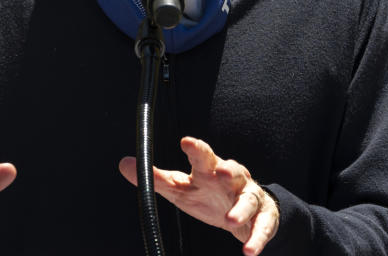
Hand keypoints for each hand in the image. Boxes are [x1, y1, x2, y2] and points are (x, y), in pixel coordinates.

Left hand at [119, 136, 278, 255]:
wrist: (243, 212)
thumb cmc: (208, 195)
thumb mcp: (180, 188)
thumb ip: (155, 178)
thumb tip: (124, 164)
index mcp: (210, 170)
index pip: (203, 156)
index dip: (196, 148)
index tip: (186, 142)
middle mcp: (232, 179)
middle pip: (232, 170)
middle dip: (228, 169)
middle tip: (221, 171)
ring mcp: (249, 197)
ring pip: (248, 199)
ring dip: (241, 209)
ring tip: (230, 220)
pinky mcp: (262, 217)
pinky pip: (261, 226)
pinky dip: (256, 238)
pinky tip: (249, 251)